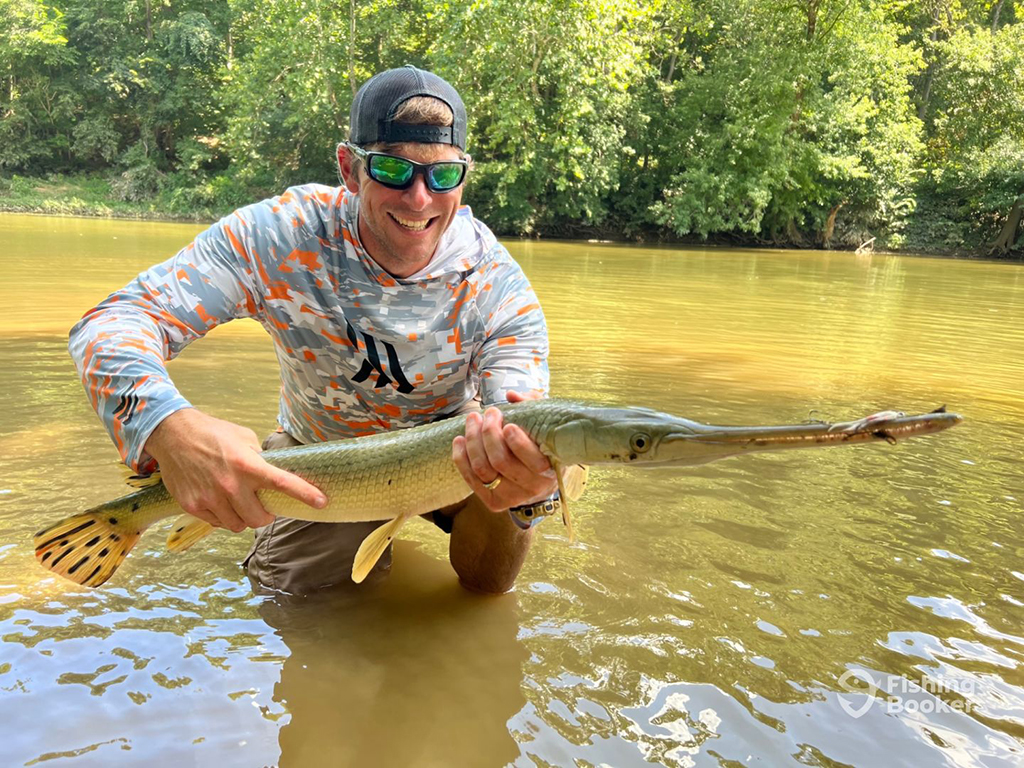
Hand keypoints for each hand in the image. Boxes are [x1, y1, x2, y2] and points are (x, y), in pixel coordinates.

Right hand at [144, 409, 326, 531]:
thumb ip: (260, 457)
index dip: (305, 495)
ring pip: (238, 526)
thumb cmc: (212, 433)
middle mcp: (230, 485)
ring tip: (239, 503)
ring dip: (244, 518)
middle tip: (263, 504)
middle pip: (260, 519)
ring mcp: (210, 498)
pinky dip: (223, 517)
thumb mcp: (244, 438)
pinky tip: (219, 501)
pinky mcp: (193, 506)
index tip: (322, 503)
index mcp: (247, 465)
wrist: (171, 434)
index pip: (282, 484)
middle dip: (265, 514)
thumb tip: (277, 469)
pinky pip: (218, 523)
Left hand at [451, 390, 556, 511]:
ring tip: (473, 419)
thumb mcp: (545, 422)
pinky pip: (471, 479)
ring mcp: (511, 497)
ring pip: (483, 469)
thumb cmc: (541, 443)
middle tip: (489, 413)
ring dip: (473, 441)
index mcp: (550, 469)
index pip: (533, 461)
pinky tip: (460, 440)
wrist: (539, 478)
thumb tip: (512, 396)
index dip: (517, 443)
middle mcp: (532, 487)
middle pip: (501, 461)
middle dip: (489, 433)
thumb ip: (533, 405)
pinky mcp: (494, 502)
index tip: (507, 424)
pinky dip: (461, 458)